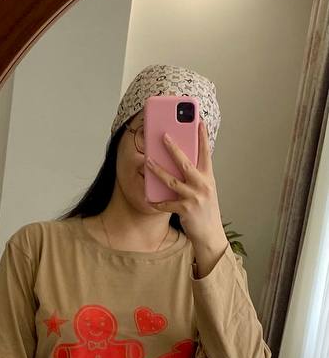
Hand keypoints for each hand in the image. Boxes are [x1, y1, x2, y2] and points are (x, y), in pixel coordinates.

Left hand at [145, 118, 227, 251]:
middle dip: (173, 148)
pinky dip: (157, 201)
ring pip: (172, 181)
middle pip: (185, 163)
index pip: (206, 154)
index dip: (202, 138)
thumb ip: (196, 177)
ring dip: (158, 170)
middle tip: (163, 136)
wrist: (210, 234)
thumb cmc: (205, 211)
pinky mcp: (186, 210)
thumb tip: (180, 163)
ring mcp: (194, 197)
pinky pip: (167, 203)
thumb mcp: (205, 191)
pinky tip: (149, 197)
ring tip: (147, 161)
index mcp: (209, 178)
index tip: (199, 122)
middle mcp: (203, 185)